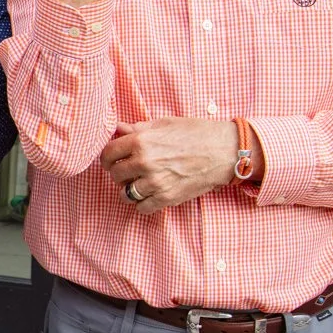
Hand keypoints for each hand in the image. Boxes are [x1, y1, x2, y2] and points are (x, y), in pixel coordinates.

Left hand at [100, 118, 237, 214]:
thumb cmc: (197, 133)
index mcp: (141, 141)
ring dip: (129, 189)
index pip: (108, 154)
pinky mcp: (167, 198)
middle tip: (129, 171)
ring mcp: (155, 182)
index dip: (108, 157)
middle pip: (114, 174)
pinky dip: (143, 204)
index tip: (113, 159)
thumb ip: (138, 128)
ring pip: (125, 193)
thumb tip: (118, 128)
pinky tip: (150, 195)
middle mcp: (145, 162)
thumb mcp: (165, 124)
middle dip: (119, 172)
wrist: (225, 151)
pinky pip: (141, 208)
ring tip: (139, 183)